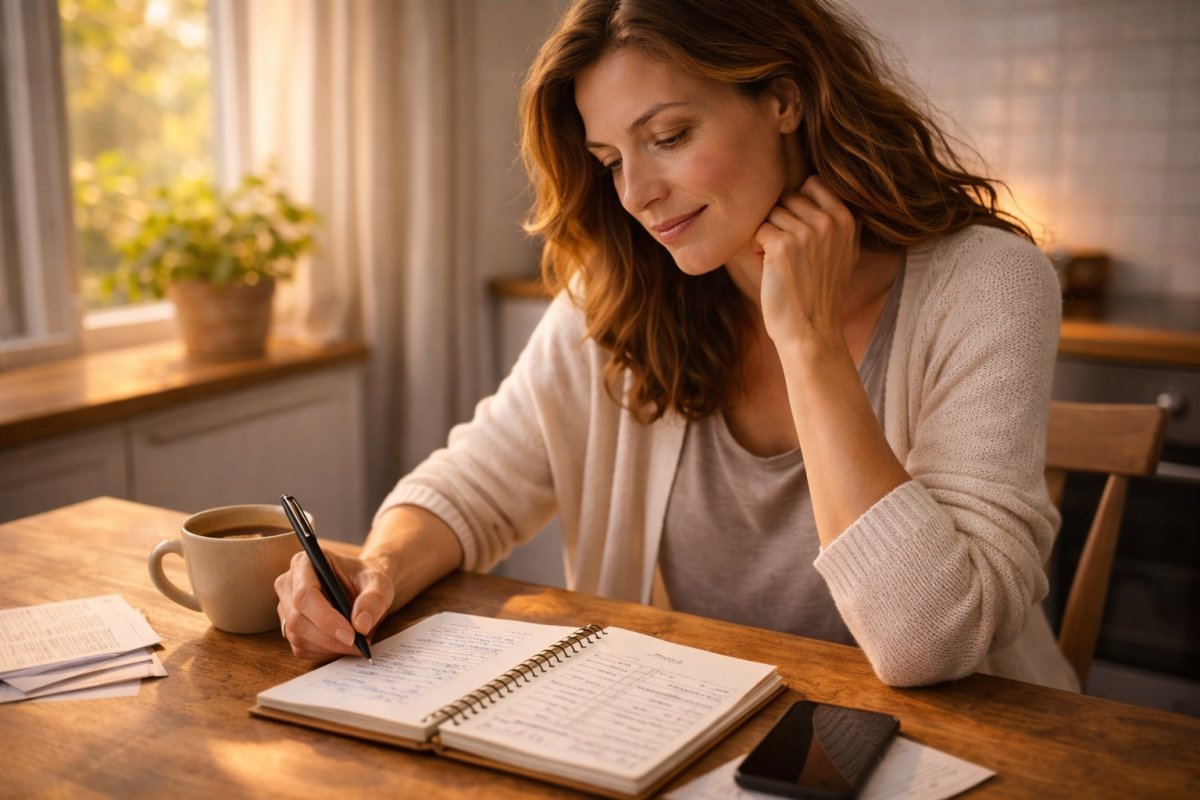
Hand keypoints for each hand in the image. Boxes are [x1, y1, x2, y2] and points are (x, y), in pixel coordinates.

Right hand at [275, 549, 394, 660]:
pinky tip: (343, 644)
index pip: (304, 594)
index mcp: (304, 562)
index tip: (351, 634)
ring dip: (329, 647)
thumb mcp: (379, 582)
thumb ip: (374, 599)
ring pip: (298, 637)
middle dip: (329, 638)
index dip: (325, 618)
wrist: (363, 587)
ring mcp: (286, 607)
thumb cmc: (367, 579)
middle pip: (297, 620)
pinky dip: (325, 652)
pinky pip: (301, 648)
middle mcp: (289, 584)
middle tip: (359, 644)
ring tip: (356, 643)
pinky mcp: (289, 627)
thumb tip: (361, 625)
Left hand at [753, 175, 858, 348]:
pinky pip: (757, 229)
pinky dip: (757, 248)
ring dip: (768, 235)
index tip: (797, 230)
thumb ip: (837, 220)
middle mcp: (829, 220)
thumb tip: (814, 185)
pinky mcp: (782, 245)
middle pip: (788, 197)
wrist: (811, 331)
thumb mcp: (845, 252)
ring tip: (779, 263)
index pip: (813, 183)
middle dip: (781, 221)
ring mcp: (806, 231)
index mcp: (847, 218)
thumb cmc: (821, 293)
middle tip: (786, 253)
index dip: (797, 204)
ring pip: (771, 213)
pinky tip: (769, 269)